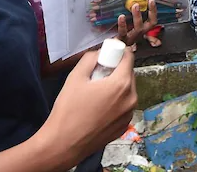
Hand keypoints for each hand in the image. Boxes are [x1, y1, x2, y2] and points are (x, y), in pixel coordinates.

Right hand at [42, 49, 136, 165]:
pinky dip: (115, 102)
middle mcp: (131, 99)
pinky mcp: (124, 126)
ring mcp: (129, 114)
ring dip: (116, 87)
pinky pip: (124, 106)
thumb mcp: (76, 77)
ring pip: (127, 91)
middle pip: (129, 74)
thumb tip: (100, 53)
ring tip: (96, 94)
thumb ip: (90, 59)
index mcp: (121, 84)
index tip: (107, 56)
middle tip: (97, 75)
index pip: (129, 57)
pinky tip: (98, 108)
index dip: (118, 52)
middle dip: (116, 70)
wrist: (64, 143)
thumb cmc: (69, 110)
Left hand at [116, 0, 157, 45]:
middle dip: (151, 12)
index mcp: (141, 30)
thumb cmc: (119, 34)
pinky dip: (122, 24)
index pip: (152, 20)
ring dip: (138, 16)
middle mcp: (138, 34)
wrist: (109, 50)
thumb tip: (135, 0)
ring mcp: (131, 38)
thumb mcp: (126, 24)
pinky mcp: (121, 40)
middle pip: (149, 24)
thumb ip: (131, 13)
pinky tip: (121, 16)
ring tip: (135, 6)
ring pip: (138, 28)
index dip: (153, 11)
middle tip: (148, 0)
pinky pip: (123, 33)